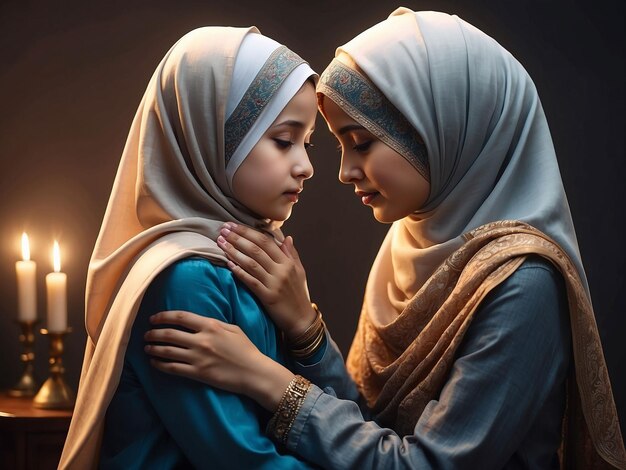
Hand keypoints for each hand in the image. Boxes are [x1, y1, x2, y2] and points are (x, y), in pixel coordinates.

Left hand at [144, 310, 293, 410]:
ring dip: (153, 348)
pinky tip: (154, 362)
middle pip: (169, 334)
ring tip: (147, 347)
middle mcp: (201, 340)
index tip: (153, 318)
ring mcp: (198, 358)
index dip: (163, 316)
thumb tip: (198, 322)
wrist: (254, 372)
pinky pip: (172, 368)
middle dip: (154, 333)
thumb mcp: (233, 329)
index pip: (180, 317)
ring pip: (167, 351)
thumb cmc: (246, 349)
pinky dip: (159, 364)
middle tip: (146, 334)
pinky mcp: (197, 373)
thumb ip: (214, 324)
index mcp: (210, 326)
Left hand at [217, 223, 316, 339]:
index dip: (248, 231)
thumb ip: (292, 254)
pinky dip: (240, 272)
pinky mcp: (268, 297)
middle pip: (256, 249)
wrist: (302, 319)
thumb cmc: (299, 295)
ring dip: (234, 252)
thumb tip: (287, 238)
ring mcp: (274, 283)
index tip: (233, 225)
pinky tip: (228, 264)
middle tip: (223, 230)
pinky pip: (251, 281)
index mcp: (287, 262)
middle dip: (238, 238)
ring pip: (251, 263)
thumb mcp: (299, 272)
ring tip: (221, 243)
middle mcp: (281, 270)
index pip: (266, 241)